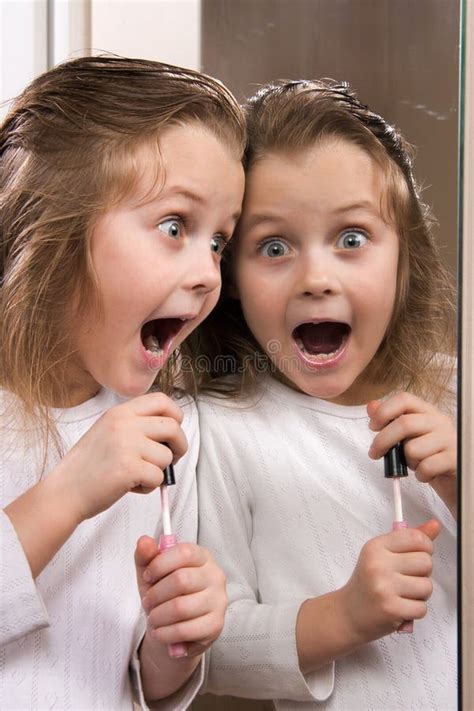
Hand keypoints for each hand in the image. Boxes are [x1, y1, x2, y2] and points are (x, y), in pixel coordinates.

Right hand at [54, 392, 186, 521]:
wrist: (65, 491)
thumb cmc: (89, 466)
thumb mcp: (109, 431)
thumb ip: (136, 425)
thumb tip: (172, 430)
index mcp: (120, 412)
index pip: (162, 400)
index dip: (175, 416)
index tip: (172, 433)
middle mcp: (124, 424)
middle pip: (173, 427)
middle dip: (179, 446)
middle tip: (169, 460)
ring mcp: (126, 445)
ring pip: (167, 456)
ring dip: (158, 471)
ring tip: (136, 476)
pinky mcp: (129, 468)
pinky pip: (158, 478)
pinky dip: (149, 487)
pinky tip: (130, 486)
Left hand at [135, 536, 226, 657]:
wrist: (176, 628)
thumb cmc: (166, 595)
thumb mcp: (153, 573)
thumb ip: (146, 556)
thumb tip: (144, 541)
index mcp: (202, 556)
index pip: (185, 552)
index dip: (160, 564)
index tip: (147, 576)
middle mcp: (215, 575)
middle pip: (181, 580)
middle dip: (156, 594)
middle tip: (148, 602)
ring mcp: (218, 601)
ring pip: (181, 607)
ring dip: (158, 616)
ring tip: (153, 618)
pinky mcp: (215, 625)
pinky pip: (185, 630)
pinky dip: (165, 633)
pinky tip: (159, 632)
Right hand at [341, 519, 439, 643]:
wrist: (348, 613)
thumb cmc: (369, 582)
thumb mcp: (383, 555)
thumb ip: (410, 540)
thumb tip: (435, 525)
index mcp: (376, 546)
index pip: (416, 538)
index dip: (425, 548)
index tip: (416, 556)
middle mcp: (378, 564)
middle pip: (426, 562)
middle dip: (422, 573)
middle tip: (406, 579)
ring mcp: (384, 587)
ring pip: (427, 586)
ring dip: (420, 594)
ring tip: (402, 594)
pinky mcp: (391, 608)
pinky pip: (422, 608)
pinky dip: (415, 611)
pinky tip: (400, 608)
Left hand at [367, 393, 456, 515]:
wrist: (454, 477)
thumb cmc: (428, 455)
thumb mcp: (408, 436)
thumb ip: (390, 420)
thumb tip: (371, 406)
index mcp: (427, 411)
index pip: (404, 399)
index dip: (384, 411)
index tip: (373, 427)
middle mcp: (440, 421)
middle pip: (404, 424)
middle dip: (383, 440)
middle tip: (374, 453)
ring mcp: (449, 439)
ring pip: (413, 449)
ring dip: (407, 462)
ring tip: (415, 464)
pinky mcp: (454, 459)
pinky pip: (426, 467)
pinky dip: (420, 475)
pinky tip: (424, 474)